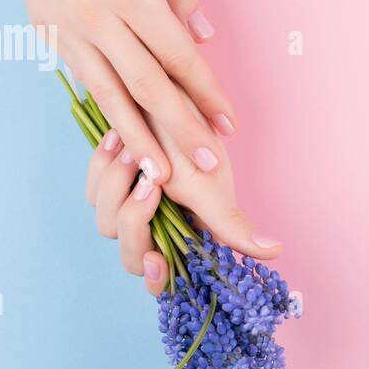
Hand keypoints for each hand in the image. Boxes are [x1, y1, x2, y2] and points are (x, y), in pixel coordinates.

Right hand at [0, 0, 234, 183]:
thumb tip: (203, 37)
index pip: (178, 56)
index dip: (207, 93)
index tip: (229, 124)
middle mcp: (94, 17)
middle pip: (148, 87)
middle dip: (181, 130)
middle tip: (207, 167)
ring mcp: (65, 27)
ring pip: (109, 94)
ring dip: (138, 138)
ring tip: (159, 176)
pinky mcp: (44, 30)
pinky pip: (83, 78)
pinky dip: (105, 108)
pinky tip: (121, 134)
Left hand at [85, 99, 282, 294]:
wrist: (163, 91)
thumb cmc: (194, 138)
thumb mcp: (212, 182)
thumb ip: (232, 223)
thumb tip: (275, 252)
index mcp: (185, 234)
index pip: (162, 277)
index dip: (156, 277)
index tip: (155, 258)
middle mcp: (159, 224)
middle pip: (131, 254)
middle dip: (135, 221)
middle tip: (150, 183)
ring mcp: (132, 203)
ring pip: (107, 221)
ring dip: (118, 187)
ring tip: (133, 151)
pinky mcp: (112, 179)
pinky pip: (94, 189)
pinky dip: (102, 168)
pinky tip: (117, 141)